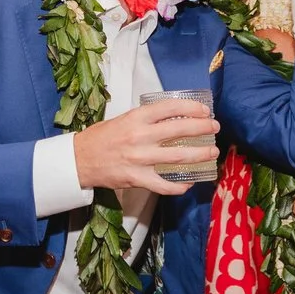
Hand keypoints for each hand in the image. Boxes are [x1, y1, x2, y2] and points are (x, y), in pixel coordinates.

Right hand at [70, 98, 218, 197]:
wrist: (79, 160)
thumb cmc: (102, 138)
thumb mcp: (123, 119)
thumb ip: (146, 119)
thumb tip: (174, 116)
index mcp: (136, 118)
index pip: (170, 107)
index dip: (192, 108)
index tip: (204, 111)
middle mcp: (140, 136)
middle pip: (180, 130)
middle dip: (202, 129)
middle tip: (215, 129)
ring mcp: (139, 159)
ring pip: (178, 157)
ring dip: (200, 155)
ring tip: (212, 152)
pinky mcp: (136, 178)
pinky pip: (163, 184)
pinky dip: (179, 186)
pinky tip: (188, 183)